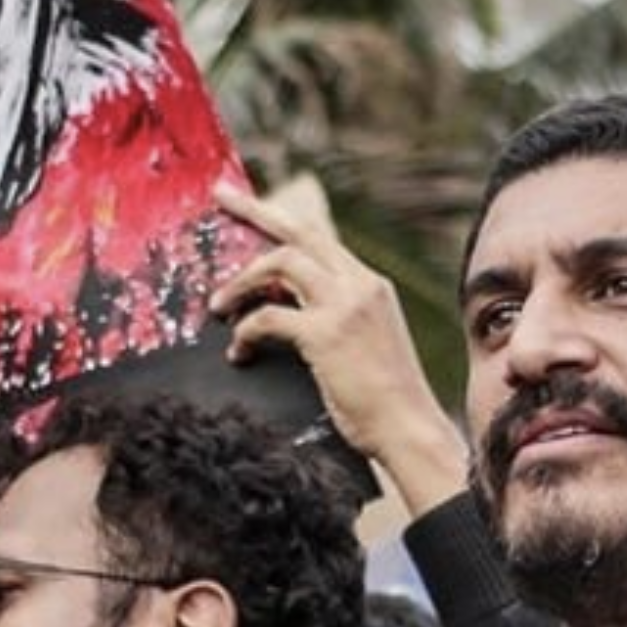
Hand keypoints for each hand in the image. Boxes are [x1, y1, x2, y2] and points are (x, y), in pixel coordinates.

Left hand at [213, 182, 468, 514]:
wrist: (409, 430)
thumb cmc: (386, 400)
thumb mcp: (367, 343)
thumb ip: (336, 318)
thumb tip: (286, 310)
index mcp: (371, 285)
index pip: (320, 238)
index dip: (282, 221)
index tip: (252, 206)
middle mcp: (360, 285)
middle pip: (298, 231)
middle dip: (254, 210)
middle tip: (219, 197)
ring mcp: (344, 306)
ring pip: (278, 263)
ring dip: (240, 283)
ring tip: (218, 307)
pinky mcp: (326, 334)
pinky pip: (267, 317)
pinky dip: (244, 332)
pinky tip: (239, 353)